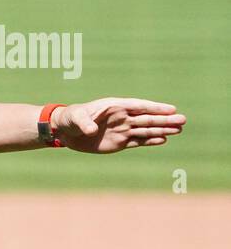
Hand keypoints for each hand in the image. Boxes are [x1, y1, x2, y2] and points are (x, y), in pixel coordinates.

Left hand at [52, 98, 185, 153]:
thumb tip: (91, 131)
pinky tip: (163, 139)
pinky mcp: (119, 142)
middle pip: (147, 118)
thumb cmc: (71, 119)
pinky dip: (150, 141)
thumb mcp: (75, 118)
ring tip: (179, 129)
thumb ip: (84, 123)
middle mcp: (122, 117)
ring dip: (162, 130)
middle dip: (165, 119)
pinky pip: (138, 141)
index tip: (171, 109)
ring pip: (146, 129)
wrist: (65, 131)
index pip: (139, 106)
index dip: (155, 107)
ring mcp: (122, 130)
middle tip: (183, 120)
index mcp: (115, 106)